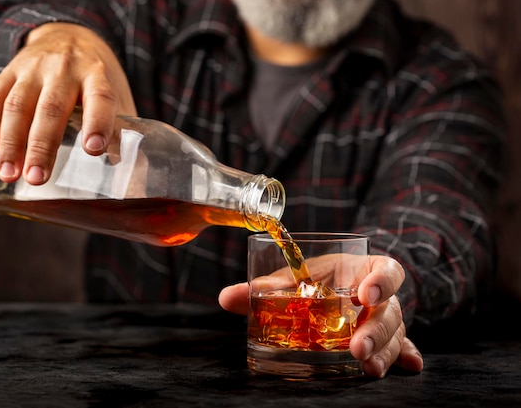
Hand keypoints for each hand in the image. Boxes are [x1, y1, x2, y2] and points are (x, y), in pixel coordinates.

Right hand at [0, 23, 136, 184]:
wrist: (69, 36)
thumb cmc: (97, 82)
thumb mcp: (117, 98)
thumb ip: (123, 133)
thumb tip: (131, 181)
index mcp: (98, 75)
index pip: (100, 97)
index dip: (98, 122)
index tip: (93, 149)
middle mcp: (65, 68)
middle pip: (52, 108)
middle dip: (42, 146)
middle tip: (36, 179)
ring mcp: (34, 68)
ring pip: (18, 104)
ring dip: (11, 142)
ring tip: (9, 174)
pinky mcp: (10, 70)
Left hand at [218, 255, 423, 377]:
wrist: (334, 285)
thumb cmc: (316, 278)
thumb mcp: (295, 278)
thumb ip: (266, 287)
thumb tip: (227, 298)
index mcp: (364, 269)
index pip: (386, 269)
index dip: (381, 280)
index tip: (364, 293)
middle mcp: (381, 295)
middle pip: (391, 309)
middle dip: (375, 329)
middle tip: (356, 347)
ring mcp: (387, 318)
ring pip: (395, 333)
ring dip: (383, 350)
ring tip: (367, 367)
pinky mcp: (388, 339)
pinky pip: (401, 347)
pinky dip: (404, 357)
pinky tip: (410, 366)